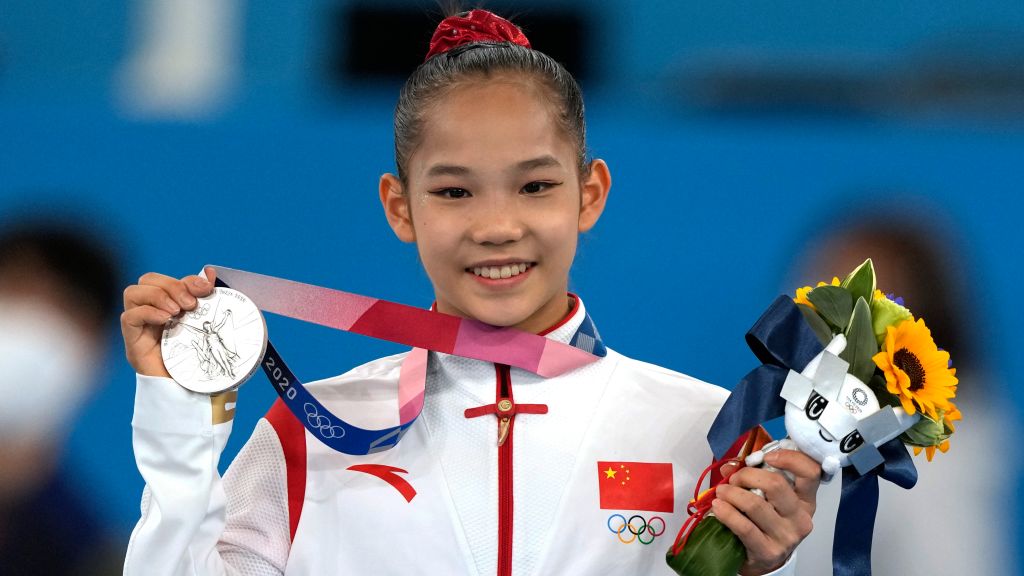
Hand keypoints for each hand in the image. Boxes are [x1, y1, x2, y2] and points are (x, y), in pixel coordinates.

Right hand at [121, 268, 215, 376]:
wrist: (191, 395)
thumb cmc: (199, 361)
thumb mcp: (206, 326)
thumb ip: (206, 300)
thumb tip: (210, 272)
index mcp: (169, 308)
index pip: (167, 280)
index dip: (186, 279)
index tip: (206, 288)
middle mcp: (151, 314)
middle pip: (147, 280)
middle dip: (171, 285)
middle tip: (190, 304)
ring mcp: (140, 328)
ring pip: (133, 292)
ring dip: (158, 296)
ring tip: (177, 312)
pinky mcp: (133, 343)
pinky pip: (128, 317)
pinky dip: (147, 312)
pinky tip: (166, 320)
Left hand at [711, 449, 820, 574]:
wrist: (763, 560)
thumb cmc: (764, 523)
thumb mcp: (767, 498)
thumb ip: (753, 477)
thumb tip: (731, 465)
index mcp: (805, 500)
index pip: (810, 472)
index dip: (790, 458)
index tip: (766, 456)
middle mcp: (800, 518)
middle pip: (776, 484)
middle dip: (747, 476)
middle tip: (734, 480)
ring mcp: (786, 536)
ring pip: (755, 504)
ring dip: (732, 493)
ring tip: (721, 493)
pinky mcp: (768, 551)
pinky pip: (744, 527)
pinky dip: (727, 513)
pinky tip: (718, 507)